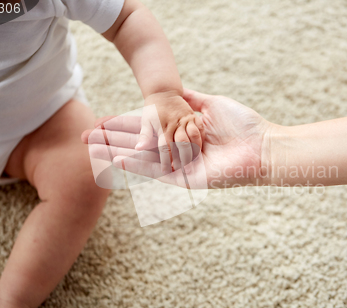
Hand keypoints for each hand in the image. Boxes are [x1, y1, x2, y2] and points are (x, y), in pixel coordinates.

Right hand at [82, 89, 275, 187]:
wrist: (261, 144)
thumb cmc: (241, 124)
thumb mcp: (210, 104)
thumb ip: (188, 99)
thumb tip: (174, 89)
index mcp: (179, 134)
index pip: (143, 128)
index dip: (121, 125)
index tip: (100, 121)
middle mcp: (175, 151)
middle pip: (136, 145)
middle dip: (110, 141)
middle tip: (85, 138)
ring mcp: (178, 166)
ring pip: (140, 159)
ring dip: (114, 153)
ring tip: (92, 149)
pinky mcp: (185, 179)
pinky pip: (157, 171)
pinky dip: (136, 166)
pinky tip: (115, 160)